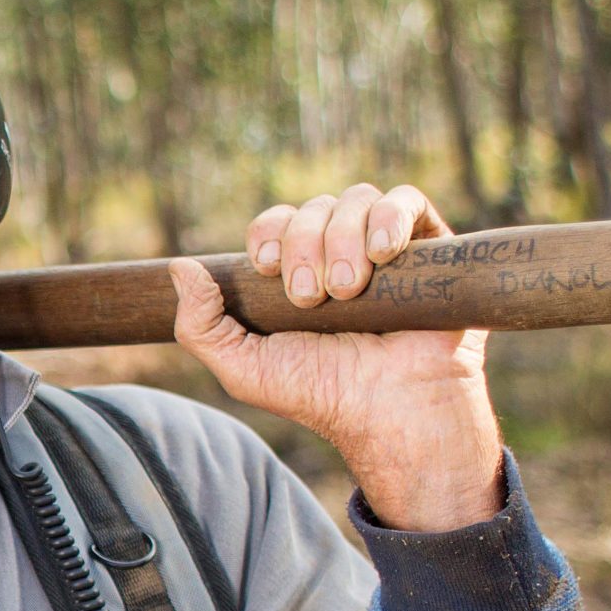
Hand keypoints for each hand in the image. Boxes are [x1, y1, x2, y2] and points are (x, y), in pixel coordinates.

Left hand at [170, 181, 504, 531]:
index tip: (266, 268)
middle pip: (313, 209)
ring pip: (356, 199)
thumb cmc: (321, 394)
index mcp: (297, 271)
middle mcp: (340, 252)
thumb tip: (180, 267)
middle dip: (304, 246)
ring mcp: (386, 247)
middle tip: (311, 299)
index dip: (268, 233)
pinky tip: (383, 252)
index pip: (275, 223)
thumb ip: (200, 325)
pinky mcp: (430, 246)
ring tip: (349, 291)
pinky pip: (407, 200)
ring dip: (343, 239)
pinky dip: (390, 216)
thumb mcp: (244, 368)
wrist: (391, 411)